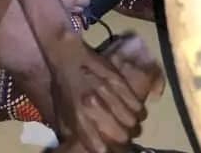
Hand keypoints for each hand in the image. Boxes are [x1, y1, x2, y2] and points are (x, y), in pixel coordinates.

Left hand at [48, 37, 145, 152]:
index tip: (109, 148)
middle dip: (125, 138)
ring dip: (134, 124)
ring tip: (132, 123)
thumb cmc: (63, 87)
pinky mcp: (119, 81)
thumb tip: (80, 147)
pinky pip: (136, 103)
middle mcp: (94, 108)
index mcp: (78, 119)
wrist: (68, 58)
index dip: (107, 150)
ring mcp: (108, 94)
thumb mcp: (61, 114)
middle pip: (122, 136)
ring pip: (132, 120)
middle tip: (124, 134)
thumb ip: (73, 133)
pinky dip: (139, 110)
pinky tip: (136, 110)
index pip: (100, 147)